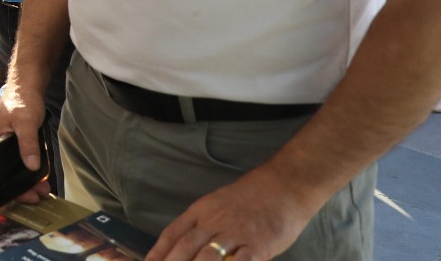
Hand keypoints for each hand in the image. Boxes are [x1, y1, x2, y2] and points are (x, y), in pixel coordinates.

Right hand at [0, 83, 53, 202]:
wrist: (28, 89)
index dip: (4, 187)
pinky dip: (31, 175)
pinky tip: (41, 181)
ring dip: (27, 184)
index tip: (20, 197)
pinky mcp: (16, 148)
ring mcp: (5, 148)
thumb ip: (27, 144)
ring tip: (43, 191)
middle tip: (37, 196)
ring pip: (13, 172)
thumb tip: (31, 167)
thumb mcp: (25, 122)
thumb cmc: (21, 101)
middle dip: (20, 189)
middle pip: (3, 175)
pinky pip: (21, 165)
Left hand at [147, 167, 318, 260]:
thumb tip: (183, 246)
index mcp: (201, 211)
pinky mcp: (258, 245)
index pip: (172, 233)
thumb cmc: (249, 199)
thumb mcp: (217, 205)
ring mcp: (235, 234)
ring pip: (208, 257)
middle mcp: (214, 222)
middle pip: (186, 247)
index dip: (158, 252)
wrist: (282, 186)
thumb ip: (201, 225)